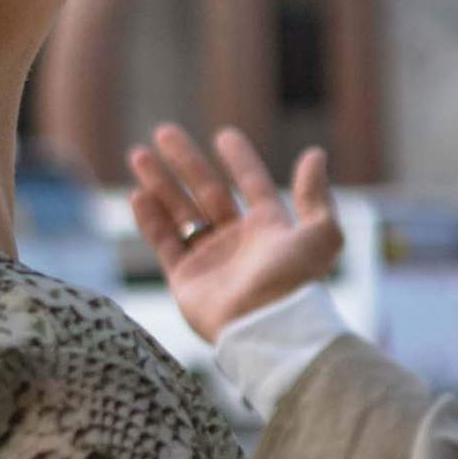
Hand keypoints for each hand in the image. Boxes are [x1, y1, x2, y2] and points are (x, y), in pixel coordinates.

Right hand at [126, 123, 343, 339]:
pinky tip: (137, 193)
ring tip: (138, 153)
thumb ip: (315, 193)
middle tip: (164, 131)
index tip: (224, 135)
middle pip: (207, 192)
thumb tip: (315, 154)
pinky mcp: (186, 280)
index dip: (241, 160)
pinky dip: (149, 218)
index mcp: (270, 229)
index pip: (253, 185)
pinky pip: (164, 242)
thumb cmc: (297, 280)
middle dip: (185, 162)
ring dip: (160, 183)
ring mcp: (210, 260)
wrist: (268, 326)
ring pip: (180, 212)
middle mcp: (239, 242)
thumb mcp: (320, 232)